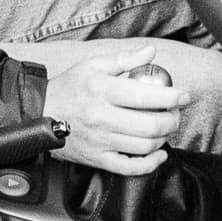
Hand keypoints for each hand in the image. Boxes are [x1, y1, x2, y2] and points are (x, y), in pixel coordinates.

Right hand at [42, 44, 187, 174]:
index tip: (183, 95)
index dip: (172, 97)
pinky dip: (151, 163)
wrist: (38, 112)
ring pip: (146, 146)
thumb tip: (151, 53)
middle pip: (151, 125)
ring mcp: (99, 140)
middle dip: (172, 119)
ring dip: (163, 138)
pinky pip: (131, 167)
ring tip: (163, 128)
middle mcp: (101, 116)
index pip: (145, 95)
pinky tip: (158, 153)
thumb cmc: (68, 88)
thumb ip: (124, 60)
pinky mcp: (97, 158)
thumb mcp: (92, 66)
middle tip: (174, 113)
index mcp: (100, 90)